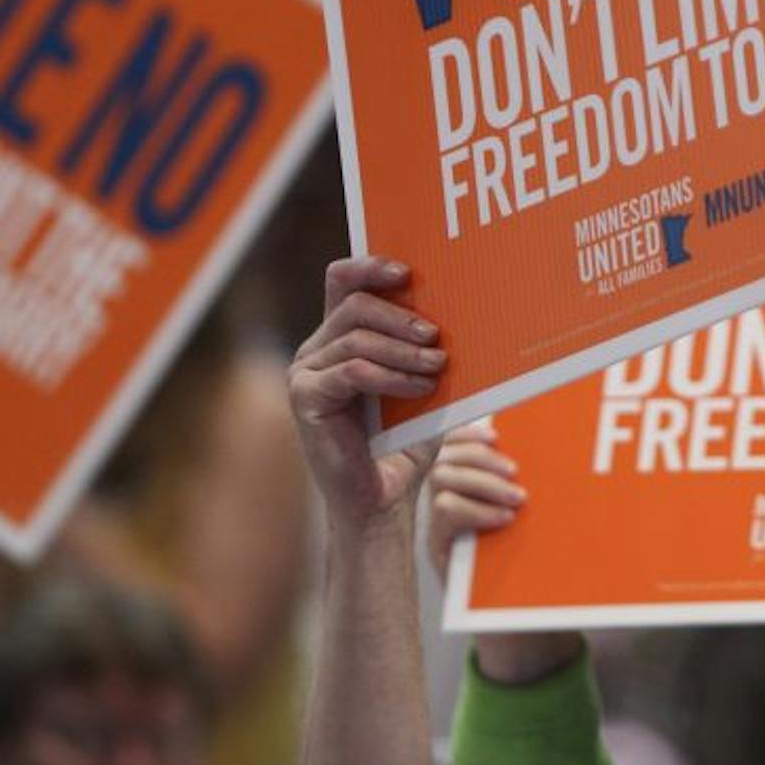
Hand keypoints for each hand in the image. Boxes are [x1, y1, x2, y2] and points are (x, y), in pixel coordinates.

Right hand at [289, 257, 444, 534]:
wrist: (382, 498)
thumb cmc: (404, 439)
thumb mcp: (420, 381)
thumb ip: (423, 345)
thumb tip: (459, 307)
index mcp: (339, 335)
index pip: (342, 280)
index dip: (370, 266)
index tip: (406, 271)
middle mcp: (316, 348)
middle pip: (354, 304)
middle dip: (400, 315)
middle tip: (435, 336)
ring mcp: (305, 372)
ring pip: (356, 338)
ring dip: (403, 350)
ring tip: (436, 367)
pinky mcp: (305, 398)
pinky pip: (353, 371)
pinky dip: (392, 376)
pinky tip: (421, 388)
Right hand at [422, 425, 579, 685]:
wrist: (518, 621)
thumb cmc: (529, 564)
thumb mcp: (528, 522)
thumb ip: (527, 490)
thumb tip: (562, 448)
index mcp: (465, 485)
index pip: (451, 443)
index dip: (469, 433)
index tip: (498, 433)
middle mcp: (444, 502)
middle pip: (445, 458)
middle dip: (480, 458)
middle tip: (515, 473)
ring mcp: (440, 527)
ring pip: (442, 483)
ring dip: (481, 482)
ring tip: (516, 498)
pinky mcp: (441, 552)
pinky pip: (445, 515)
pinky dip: (476, 511)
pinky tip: (505, 519)